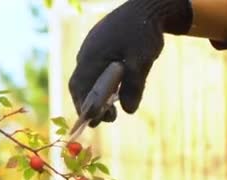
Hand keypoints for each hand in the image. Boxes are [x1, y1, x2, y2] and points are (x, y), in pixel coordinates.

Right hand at [68, 0, 192, 126]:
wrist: (146, 6)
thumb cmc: (143, 32)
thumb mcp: (141, 61)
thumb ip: (134, 87)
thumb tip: (128, 111)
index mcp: (91, 57)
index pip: (80, 89)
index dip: (84, 107)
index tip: (95, 121)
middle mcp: (85, 54)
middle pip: (80, 85)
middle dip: (89, 104)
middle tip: (107, 118)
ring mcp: (90, 49)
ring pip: (86, 77)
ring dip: (96, 94)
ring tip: (112, 108)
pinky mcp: (97, 47)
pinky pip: (92, 68)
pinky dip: (98, 82)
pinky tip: (113, 89)